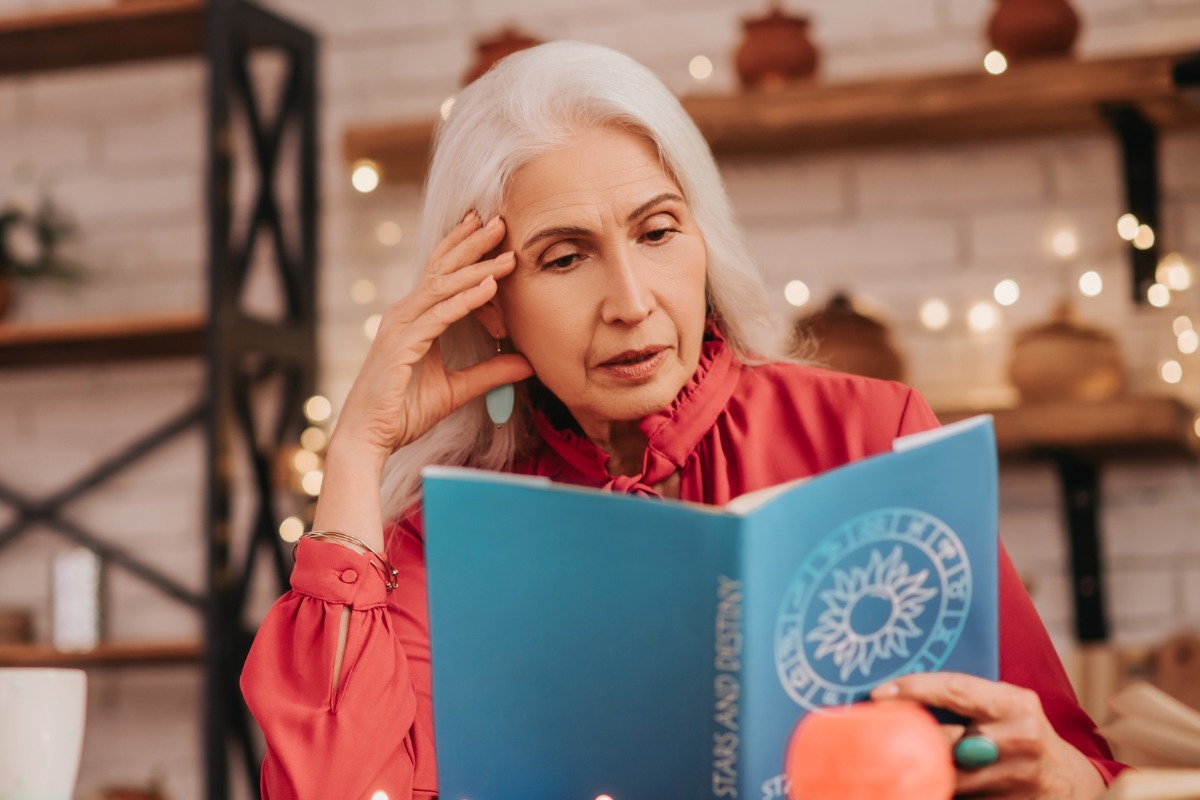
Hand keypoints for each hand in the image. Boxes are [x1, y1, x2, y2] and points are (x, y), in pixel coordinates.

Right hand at [330, 212, 532, 465]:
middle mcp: (404, 313)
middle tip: (500, 220)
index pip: (440, 274)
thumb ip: (490, 374)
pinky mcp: (403, 343)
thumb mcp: (457, 390)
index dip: (463, 249)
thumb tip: (527, 363)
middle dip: (472, 243)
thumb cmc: (403, 412)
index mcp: (413, 318)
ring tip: (505, 250)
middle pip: (442, 268)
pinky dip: (466, 299)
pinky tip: (489, 286)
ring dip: (477, 266)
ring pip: (443, 286)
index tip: (490, 230)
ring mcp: (400, 325)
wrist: (369, 437)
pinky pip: (440, 315)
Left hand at [871, 673, 1104, 799]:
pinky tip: (927, 787)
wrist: (1074, 786)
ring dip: (921, 775)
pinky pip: (959, 798)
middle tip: (876, 739)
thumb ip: (967, 701)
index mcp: (1015, 705)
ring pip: (946, 779)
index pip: (956, 689)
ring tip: (901, 768)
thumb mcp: (1009, 708)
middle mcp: (1018, 739)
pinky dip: (939, 792)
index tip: (878, 695)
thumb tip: (900, 694)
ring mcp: (1016, 779)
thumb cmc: (1025, 736)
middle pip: (943, 741)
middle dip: (910, 742)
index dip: (914, 689)